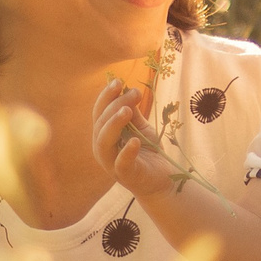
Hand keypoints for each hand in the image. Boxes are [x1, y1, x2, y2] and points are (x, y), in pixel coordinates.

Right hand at [92, 76, 173, 197]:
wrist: (162, 180)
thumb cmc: (148, 152)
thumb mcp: (141, 128)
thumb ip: (133, 112)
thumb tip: (129, 89)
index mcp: (104, 135)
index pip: (99, 112)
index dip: (106, 96)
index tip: (118, 81)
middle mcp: (102, 148)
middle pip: (100, 123)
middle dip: (115, 104)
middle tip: (134, 93)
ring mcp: (111, 163)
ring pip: (103, 142)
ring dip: (114, 124)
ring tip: (127, 111)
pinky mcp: (125, 175)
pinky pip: (121, 163)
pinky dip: (127, 151)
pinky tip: (135, 141)